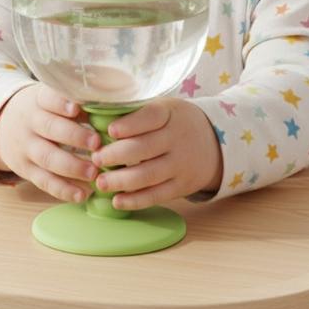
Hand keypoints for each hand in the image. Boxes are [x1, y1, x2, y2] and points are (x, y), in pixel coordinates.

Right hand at [0, 83, 100, 202]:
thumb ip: (77, 104)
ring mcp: (26, 148)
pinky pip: (44, 182)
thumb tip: (111, 112)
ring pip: (47, 158)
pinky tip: (83, 194)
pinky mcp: (26, 170)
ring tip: (94, 173)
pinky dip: (64, 190)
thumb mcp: (52, 100)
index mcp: (39, 101)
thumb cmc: (43, 110)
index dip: (61, 104)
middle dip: (74, 136)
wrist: (4, 125)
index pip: (48, 99)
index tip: (77, 108)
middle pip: (50, 128)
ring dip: (72, 167)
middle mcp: (30, 123)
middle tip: (97, 143)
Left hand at [89, 98, 222, 210]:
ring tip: (100, 183)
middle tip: (95, 159)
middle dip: (116, 155)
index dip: (129, 124)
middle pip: (144, 149)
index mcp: (169, 114)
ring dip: (121, 181)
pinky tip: (117, 201)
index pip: (150, 117)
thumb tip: (93, 117)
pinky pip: (157, 195)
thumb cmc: (175, 122)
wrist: (214, 142)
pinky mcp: (182, 186)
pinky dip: (135, 200)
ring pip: (148, 175)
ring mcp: (181, 164)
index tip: (109, 131)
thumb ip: (136, 112)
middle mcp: (177, 139)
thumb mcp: (163, 107)